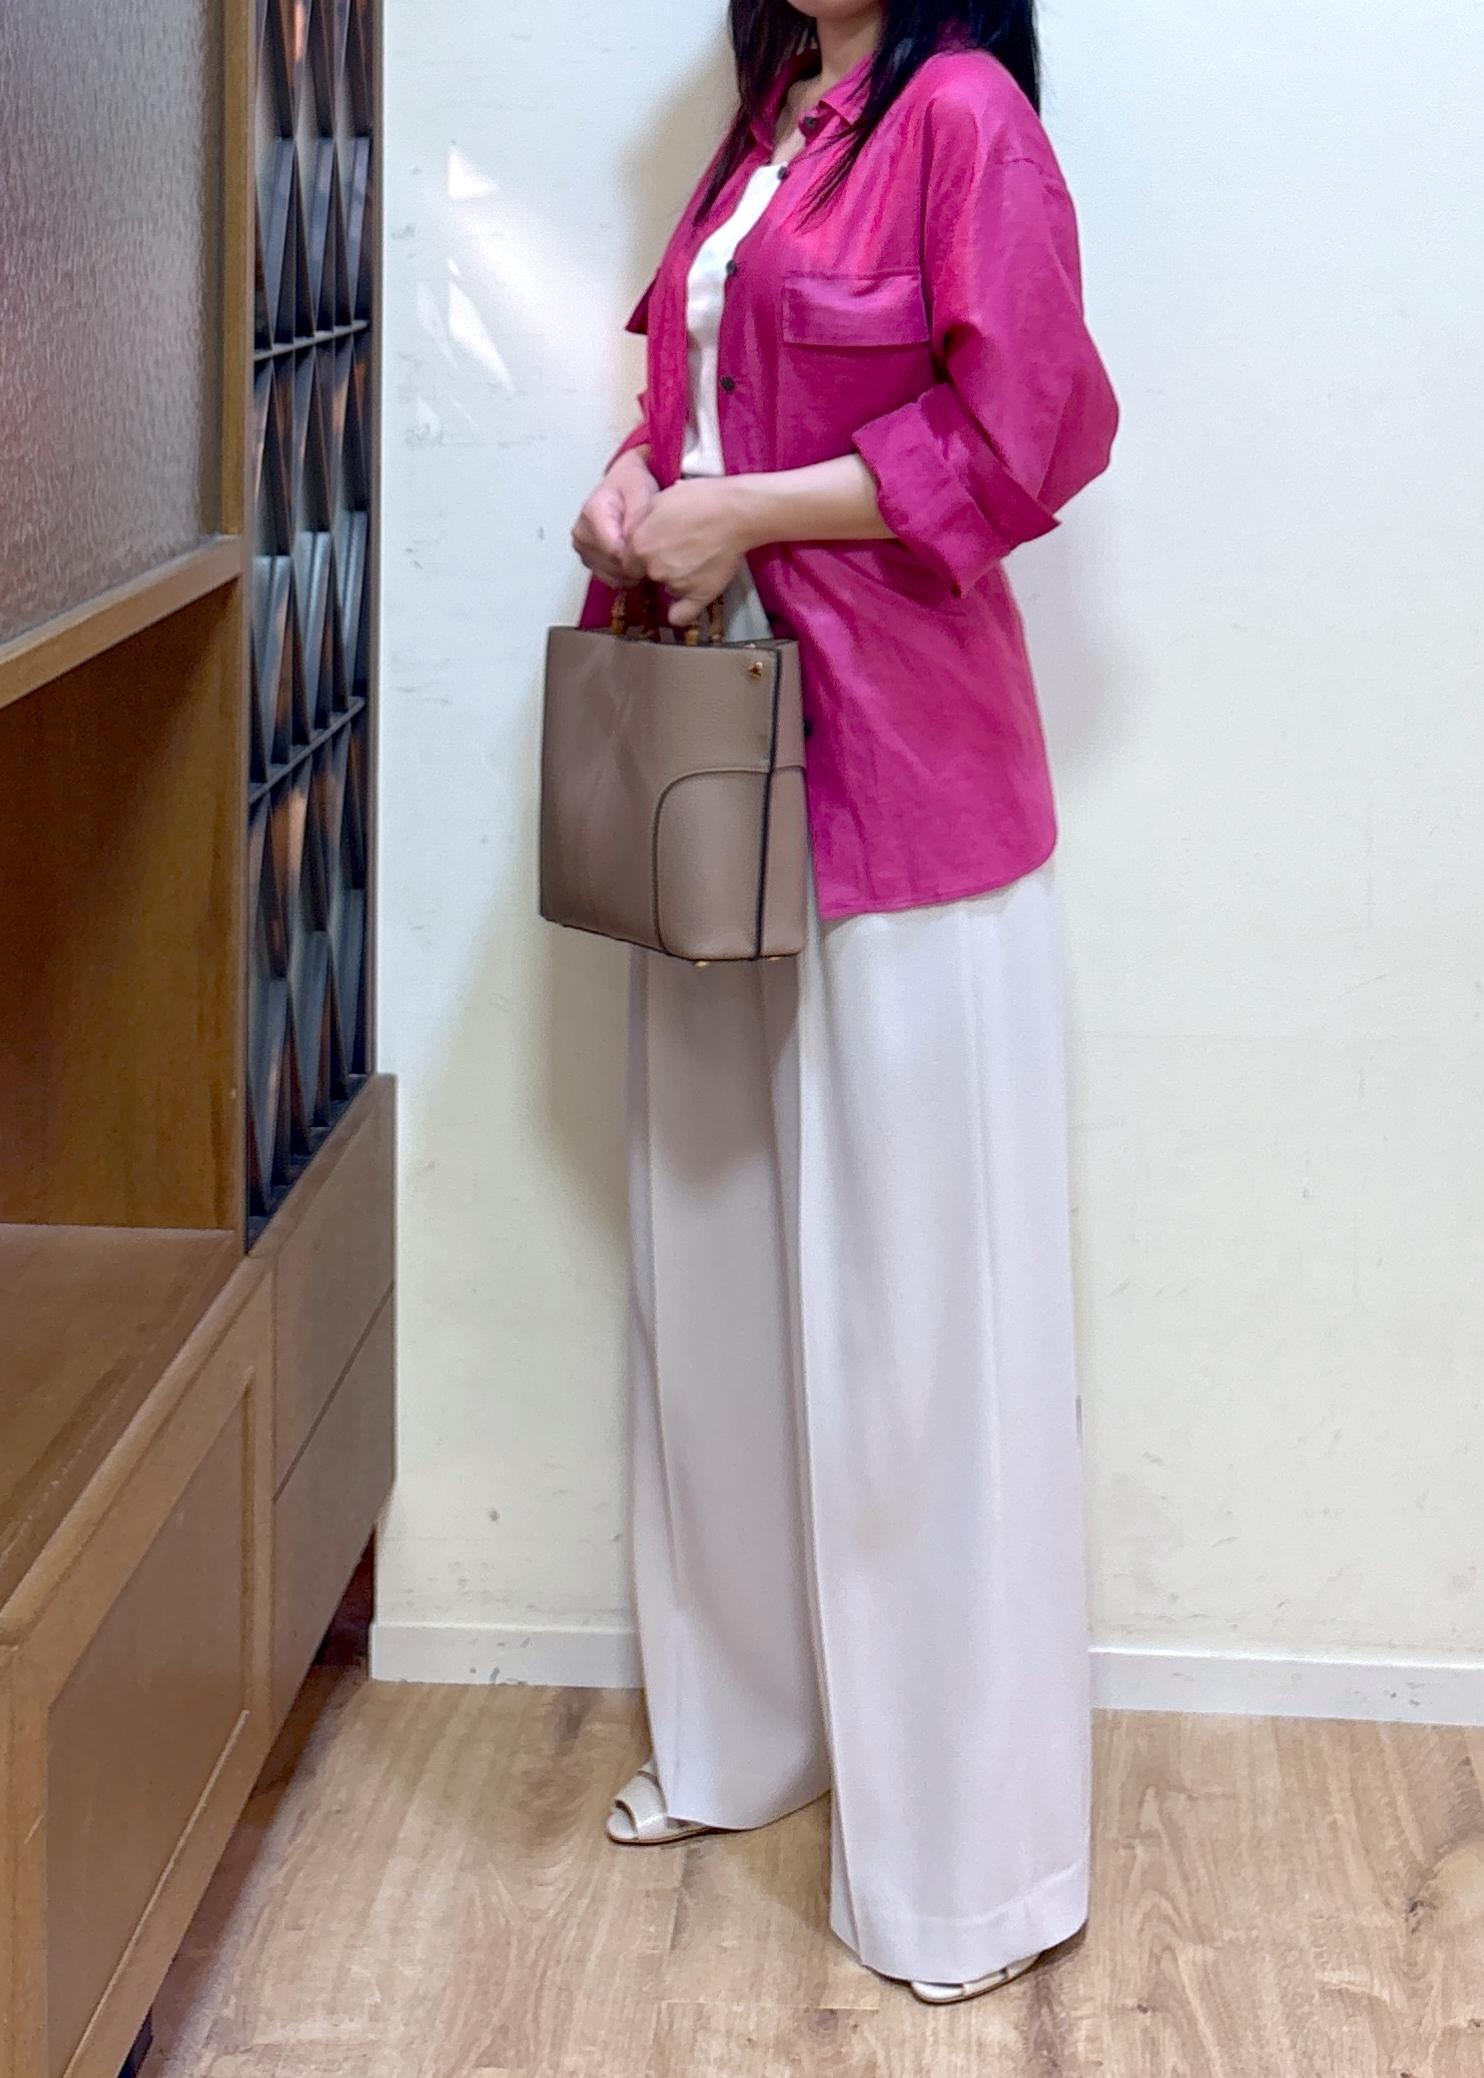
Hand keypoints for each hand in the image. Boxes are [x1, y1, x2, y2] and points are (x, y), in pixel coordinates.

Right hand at [571, 449, 659, 588]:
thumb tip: (635, 545)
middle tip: (655, 552)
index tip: (655, 552)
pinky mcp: (587, 558)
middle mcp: (581, 534)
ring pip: (612, 576)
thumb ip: (637, 518)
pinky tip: (636, 561)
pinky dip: (625, 575)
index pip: (616, 553)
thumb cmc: (632, 484)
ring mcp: (582, 548)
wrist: (623, 483)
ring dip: (632, 572)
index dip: (639, 558)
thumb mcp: (641, 492)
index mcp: (591, 515)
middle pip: (613, 567)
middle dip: (637, 565)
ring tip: (645, 554)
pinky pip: (609, 578)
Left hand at [630, 479, 751, 626]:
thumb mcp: (659, 500)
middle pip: (646, 574)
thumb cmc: (698, 499)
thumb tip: (634, 534)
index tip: (651, 549)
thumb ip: (640, 522)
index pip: (628, 561)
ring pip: (666, 588)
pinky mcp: (697, 595)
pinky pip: (681, 616)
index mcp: (639, 546)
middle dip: (656, 565)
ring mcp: (675, 584)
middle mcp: (653, 568)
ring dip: (673, 579)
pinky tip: (684, 605)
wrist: (734, 512)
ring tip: (693, 560)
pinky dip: (681, 613)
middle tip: (676, 549)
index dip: (638, 555)